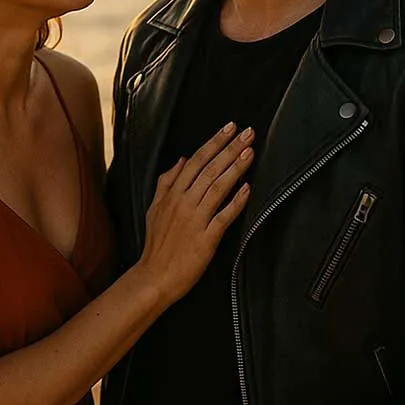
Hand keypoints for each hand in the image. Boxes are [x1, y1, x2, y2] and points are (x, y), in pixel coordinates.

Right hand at [140, 124, 252, 304]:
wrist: (155, 277)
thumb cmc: (157, 245)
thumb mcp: (154, 208)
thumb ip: (166, 182)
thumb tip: (180, 160)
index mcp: (172, 194)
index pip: (195, 161)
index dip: (214, 142)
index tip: (229, 128)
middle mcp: (183, 203)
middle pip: (209, 169)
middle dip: (230, 148)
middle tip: (247, 132)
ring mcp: (195, 220)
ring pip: (217, 187)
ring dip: (235, 168)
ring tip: (250, 152)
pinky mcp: (206, 238)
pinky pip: (224, 216)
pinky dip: (236, 202)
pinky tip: (248, 188)